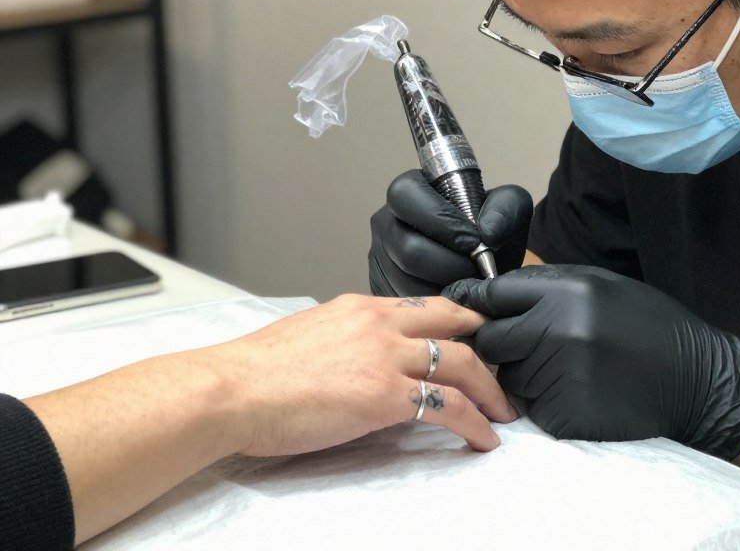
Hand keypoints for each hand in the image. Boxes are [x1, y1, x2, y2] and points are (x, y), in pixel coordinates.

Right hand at [206, 294, 518, 454]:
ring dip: (490, 390)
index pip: (425, 305)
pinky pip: (448, 406)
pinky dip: (474, 423)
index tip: (475, 334)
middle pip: (455, 324)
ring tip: (503, 412)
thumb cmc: (257, 369)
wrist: (233, 390)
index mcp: (360, 307)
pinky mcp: (385, 396)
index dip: (457, 318)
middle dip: (486, 347)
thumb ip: (346, 338)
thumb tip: (359, 357)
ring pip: (462, 363)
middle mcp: (380, 324)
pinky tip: (483, 438)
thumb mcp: (310, 333)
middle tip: (502, 369)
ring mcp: (386, 358)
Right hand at [368, 169, 532, 296]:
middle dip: (450, 265)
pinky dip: (436, 308)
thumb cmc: (491, 235)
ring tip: (468, 285)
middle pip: (408, 249)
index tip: (472, 242)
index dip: (441, 220)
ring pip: (407, 282)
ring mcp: (380, 260)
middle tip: (476, 271)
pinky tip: (454, 300)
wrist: (486, 270)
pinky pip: (406, 307)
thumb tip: (486, 233)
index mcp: (409, 193)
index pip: (406, 195)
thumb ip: (505, 209)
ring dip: (446, 289)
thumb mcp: (508, 211)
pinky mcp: (382, 292)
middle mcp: (387, 223)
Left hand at [444, 265, 739, 459]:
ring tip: (568, 370)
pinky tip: (579, 393)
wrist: (696, 381)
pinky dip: (546, 403)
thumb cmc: (648, 327)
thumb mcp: (603, 286)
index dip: (476, 302)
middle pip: (491, 339)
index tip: (462, 307)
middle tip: (527, 346)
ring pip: (509, 377)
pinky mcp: (564, 415)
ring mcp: (560, 376)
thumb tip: (492, 290)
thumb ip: (548, 286)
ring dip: (525, 375)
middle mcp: (557, 332)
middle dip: (500, 343)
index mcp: (567, 293)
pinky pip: (532, 409)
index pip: (494, 295)